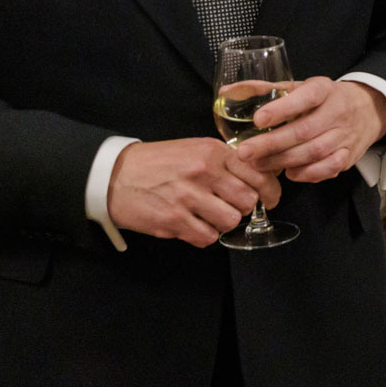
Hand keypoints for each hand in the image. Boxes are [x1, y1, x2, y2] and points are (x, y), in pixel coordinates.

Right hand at [105, 138, 282, 247]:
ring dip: (223, 222)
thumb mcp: (195, 149)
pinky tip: (194, 225)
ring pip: (230, 221)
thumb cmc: (158, 162)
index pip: (258, 174)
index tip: (271, 199)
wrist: (114, 175)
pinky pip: (207, 237)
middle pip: (247, 201)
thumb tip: (258, 177)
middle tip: (231, 206)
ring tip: (210, 215)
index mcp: (212, 152)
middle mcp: (203, 173)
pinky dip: (205, 235)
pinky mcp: (172, 221)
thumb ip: (225, 161)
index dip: (270, 191)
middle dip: (243, 207)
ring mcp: (187, 198)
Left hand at [236, 77, 385, 183]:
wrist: (368, 109)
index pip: (306, 97)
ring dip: (283, 161)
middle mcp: (338, 112)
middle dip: (272, 143)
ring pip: (314, 152)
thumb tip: (227, 92)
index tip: (258, 119)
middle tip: (245, 152)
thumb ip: (265, 90)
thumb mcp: (300, 87)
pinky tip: (289, 173)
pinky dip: (307, 173)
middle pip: (305, 130)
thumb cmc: (324, 99)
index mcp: (324, 90)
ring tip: (258, 165)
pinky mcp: (348, 155)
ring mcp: (345, 135)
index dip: (282, 108)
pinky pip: (328, 169)